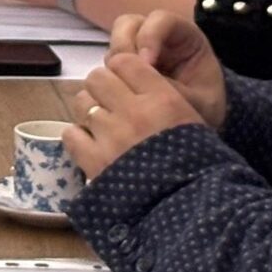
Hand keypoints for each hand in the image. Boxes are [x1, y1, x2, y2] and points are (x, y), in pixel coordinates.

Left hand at [65, 48, 212, 178]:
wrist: (192, 210)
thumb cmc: (201, 168)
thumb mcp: (195, 125)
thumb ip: (166, 100)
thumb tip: (142, 89)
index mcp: (162, 98)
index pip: (125, 61)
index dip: (122, 69)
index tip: (126, 83)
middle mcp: (132, 110)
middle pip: (97, 77)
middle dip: (102, 88)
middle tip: (112, 104)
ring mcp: (110, 135)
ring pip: (82, 101)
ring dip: (89, 110)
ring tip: (102, 127)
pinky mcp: (93, 161)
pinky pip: (70, 133)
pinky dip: (78, 138)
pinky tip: (92, 147)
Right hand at [107, 8, 226, 129]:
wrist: (199, 117)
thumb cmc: (205, 104)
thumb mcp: (200, 102)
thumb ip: (176, 92)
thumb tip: (146, 88)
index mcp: (183, 35)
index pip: (161, 20)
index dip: (150, 36)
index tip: (147, 65)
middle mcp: (156, 35)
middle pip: (128, 24)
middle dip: (124, 47)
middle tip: (127, 76)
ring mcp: (136, 48)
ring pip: (113, 41)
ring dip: (114, 63)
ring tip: (123, 88)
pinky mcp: (123, 65)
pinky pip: (109, 64)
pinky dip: (110, 76)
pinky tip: (118, 94)